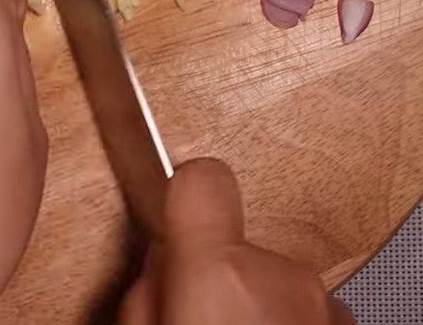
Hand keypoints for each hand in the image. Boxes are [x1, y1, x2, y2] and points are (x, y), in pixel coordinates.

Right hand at [119, 159, 354, 324]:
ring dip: (253, 301)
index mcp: (217, 273)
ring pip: (270, 275)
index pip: (202, 178)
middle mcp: (278, 278)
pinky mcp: (342, 323)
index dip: (185, 189)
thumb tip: (162, 260)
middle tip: (199, 313)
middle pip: (234, 239)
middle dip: (217, 270)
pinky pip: (300, 303)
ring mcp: (320, 304)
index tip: (176, 205)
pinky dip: (283, 320)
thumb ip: (147, 284)